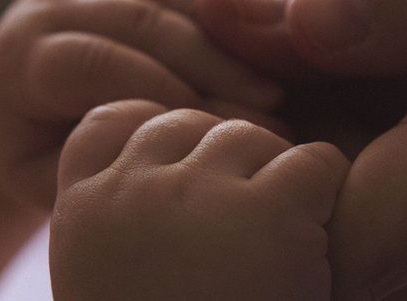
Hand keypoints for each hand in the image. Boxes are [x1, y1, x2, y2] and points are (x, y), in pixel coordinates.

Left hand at [0, 0, 281, 209]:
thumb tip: (171, 148)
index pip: (100, 64)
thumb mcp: (48, 176)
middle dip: (209, 63)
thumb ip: (100, 158)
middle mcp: (49, 7)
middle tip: (269, 105)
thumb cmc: (32, 154)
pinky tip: (256, 7)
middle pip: (138, 20)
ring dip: (222, 29)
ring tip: (274, 74)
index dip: (167, 94)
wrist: (7, 102)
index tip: (226, 133)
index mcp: (25, 61)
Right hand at [51, 100, 348, 300]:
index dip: (151, 133)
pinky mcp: (270, 211)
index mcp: (81, 212)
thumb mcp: (106, 283)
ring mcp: (198, 193)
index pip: (108, 123)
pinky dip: (325, 189)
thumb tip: (166, 178)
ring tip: (281, 236)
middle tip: (247, 214)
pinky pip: (314, 161)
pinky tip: (318, 237)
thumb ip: (119, 226)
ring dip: (270, 174)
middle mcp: (133, 188)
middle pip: (185, 123)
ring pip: (249, 135)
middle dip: (217, 158)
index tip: (184, 168)